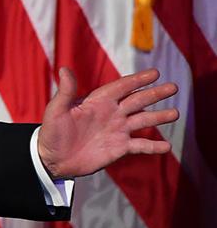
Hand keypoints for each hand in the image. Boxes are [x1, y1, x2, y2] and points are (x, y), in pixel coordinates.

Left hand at [37, 66, 177, 179]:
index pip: (121, 87)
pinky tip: (167, 147)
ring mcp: (117, 131)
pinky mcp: (119, 148)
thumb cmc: (52, 133)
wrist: (52, 159)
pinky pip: (140, 145)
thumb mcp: (56, 111)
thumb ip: (65, 92)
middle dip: (155, 94)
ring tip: (176, 113)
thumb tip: (64, 68)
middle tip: (173, 87)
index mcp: (97, 102)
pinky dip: (153, 146)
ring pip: (143, 121)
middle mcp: (111, 114)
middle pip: (137, 100)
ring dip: (159, 117)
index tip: (154, 73)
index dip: (137, 80)